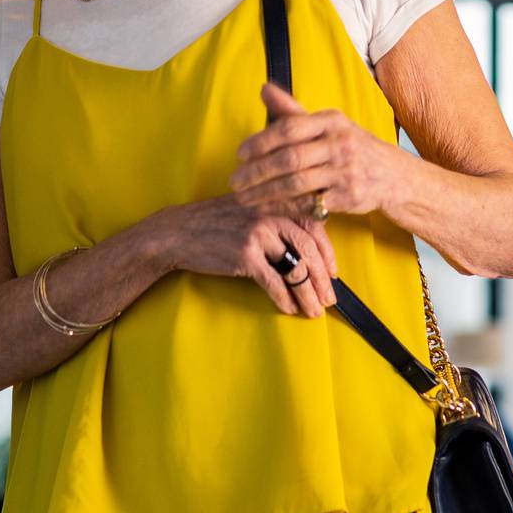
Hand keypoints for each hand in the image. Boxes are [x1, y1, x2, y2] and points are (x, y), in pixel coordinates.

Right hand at [154, 195, 337, 317]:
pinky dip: (285, 299)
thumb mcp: (249, 210)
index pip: (314, 226)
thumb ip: (276, 219)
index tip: (333, 272)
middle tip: (329, 299)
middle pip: (310, 249)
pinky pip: (275, 282)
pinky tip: (288, 308)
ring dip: (308, 294)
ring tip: (313, 310)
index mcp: (275, 202)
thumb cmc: (214, 224)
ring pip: (296, 268)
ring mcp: (259, 234)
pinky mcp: (246, 255)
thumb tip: (304, 248)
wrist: (178, 232)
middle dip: (323, 279)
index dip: (328, 252)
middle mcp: (271, 214)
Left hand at [230, 83, 402, 219]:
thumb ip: (293, 111)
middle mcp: (340, 143)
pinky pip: (309, 204)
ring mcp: (346, 171)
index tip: (240, 155)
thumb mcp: (328, 124)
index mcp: (331, 121)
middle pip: (290, 158)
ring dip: (265, 193)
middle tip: (235, 181)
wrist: (393, 175)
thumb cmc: (351, 146)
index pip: (289, 128)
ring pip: (297, 183)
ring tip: (244, 198)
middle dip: (257, 172)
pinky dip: (284, 207)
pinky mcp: (349, 196)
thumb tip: (264, 89)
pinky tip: (266, 208)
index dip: (260, 141)